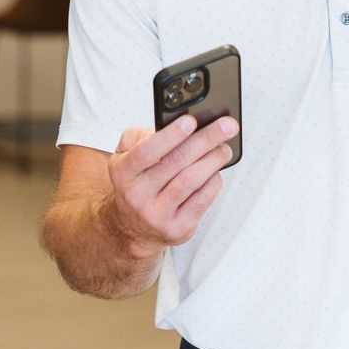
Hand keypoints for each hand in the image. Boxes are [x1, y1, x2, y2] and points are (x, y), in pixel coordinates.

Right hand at [104, 115, 238, 254]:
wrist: (133, 228)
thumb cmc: (137, 184)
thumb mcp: (125, 157)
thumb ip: (140, 137)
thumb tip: (172, 124)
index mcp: (123, 172)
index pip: (146, 152)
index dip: (170, 135)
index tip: (191, 121)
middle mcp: (137, 195)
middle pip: (176, 163)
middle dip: (205, 140)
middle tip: (225, 126)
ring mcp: (157, 214)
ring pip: (191, 181)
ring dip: (213, 160)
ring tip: (224, 148)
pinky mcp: (178, 227)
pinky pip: (202, 199)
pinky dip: (213, 181)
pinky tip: (215, 171)